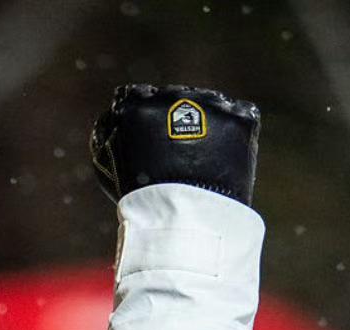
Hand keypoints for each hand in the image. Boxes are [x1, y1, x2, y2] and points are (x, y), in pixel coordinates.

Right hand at [90, 84, 259, 206]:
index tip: (147, 140)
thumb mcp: (110, 165)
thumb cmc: (139, 199)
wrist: (182, 215)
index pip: (137, 97)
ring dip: (207, 124)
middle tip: (176, 155)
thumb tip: (116, 116)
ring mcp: (210, 102)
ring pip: (209, 104)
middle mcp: (174, 94)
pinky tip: (224, 155)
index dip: (142, 119)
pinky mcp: (239, 115)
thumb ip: (113, 135)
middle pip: (175, 98)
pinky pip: (240, 114)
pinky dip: (234, 132)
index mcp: (137, 103)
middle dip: (175, 119)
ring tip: (202, 159)